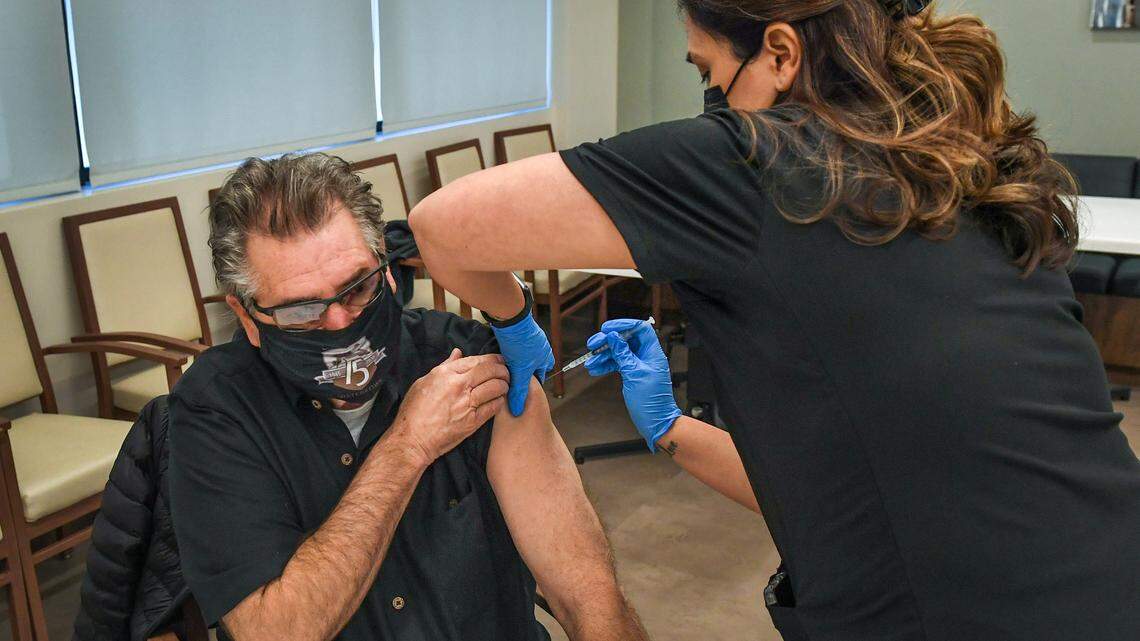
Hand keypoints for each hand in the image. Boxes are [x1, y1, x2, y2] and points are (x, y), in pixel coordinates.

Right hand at [388, 350, 508, 465]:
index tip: (499, 360)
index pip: (476, 360)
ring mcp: (467, 404)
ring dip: (504, 385)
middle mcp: (458, 386)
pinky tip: (499, 400)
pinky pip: (494, 407)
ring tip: (505, 385)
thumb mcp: (423, 382)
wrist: (412, 439)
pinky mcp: (473, 421)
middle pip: (490, 371)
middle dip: (502, 370)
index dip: (492, 359)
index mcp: (445, 374)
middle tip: (506, 372)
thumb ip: (444, 367)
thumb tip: (458, 354)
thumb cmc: (414, 412)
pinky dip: (500, 401)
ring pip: (495, 387)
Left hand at [490, 313, 554, 415]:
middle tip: (512, 381)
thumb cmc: (521, 343)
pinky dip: (509, 354)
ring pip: (522, 358)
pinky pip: (515, 348)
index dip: (531, 384)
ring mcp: (530, 340)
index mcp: (546, 357)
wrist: (511, 319)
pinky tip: (502, 357)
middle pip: (532, 367)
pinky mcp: (518, 334)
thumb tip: (517, 410)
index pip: (541, 376)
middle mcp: (541, 349)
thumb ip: (519, 391)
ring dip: (515, 363)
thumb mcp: (520, 371)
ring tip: (505, 369)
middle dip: (522, 374)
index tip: (522, 390)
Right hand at [585, 319, 680, 451]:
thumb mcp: (634, 374)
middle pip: (625, 339)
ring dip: (604, 355)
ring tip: (590, 361)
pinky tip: (594, 369)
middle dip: (608, 341)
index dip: (624, 325)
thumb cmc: (651, 401)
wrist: (656, 422)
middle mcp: (646, 356)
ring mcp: (639, 365)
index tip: (607, 329)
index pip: (640, 329)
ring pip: (619, 352)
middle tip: (592, 345)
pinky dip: (606, 365)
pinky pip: (617, 364)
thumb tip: (614, 337)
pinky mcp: (632, 374)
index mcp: (652, 353)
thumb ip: (623, 354)